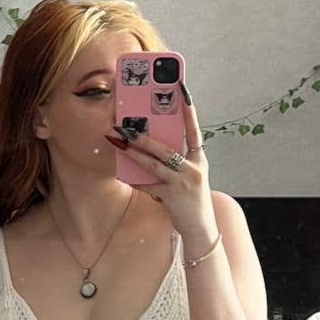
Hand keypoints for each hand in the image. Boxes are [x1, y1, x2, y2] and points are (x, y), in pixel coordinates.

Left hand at [113, 82, 215, 242]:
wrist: (201, 229)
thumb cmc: (192, 200)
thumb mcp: (190, 177)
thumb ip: (176, 162)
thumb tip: (150, 147)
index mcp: (199, 160)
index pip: (194, 130)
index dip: (189, 110)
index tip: (182, 90)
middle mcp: (194, 168)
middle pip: (165, 147)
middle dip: (143, 136)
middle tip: (125, 125)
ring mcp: (184, 182)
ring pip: (155, 163)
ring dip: (134, 153)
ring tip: (118, 143)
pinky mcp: (173, 197)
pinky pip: (149, 185)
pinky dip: (135, 180)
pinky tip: (123, 174)